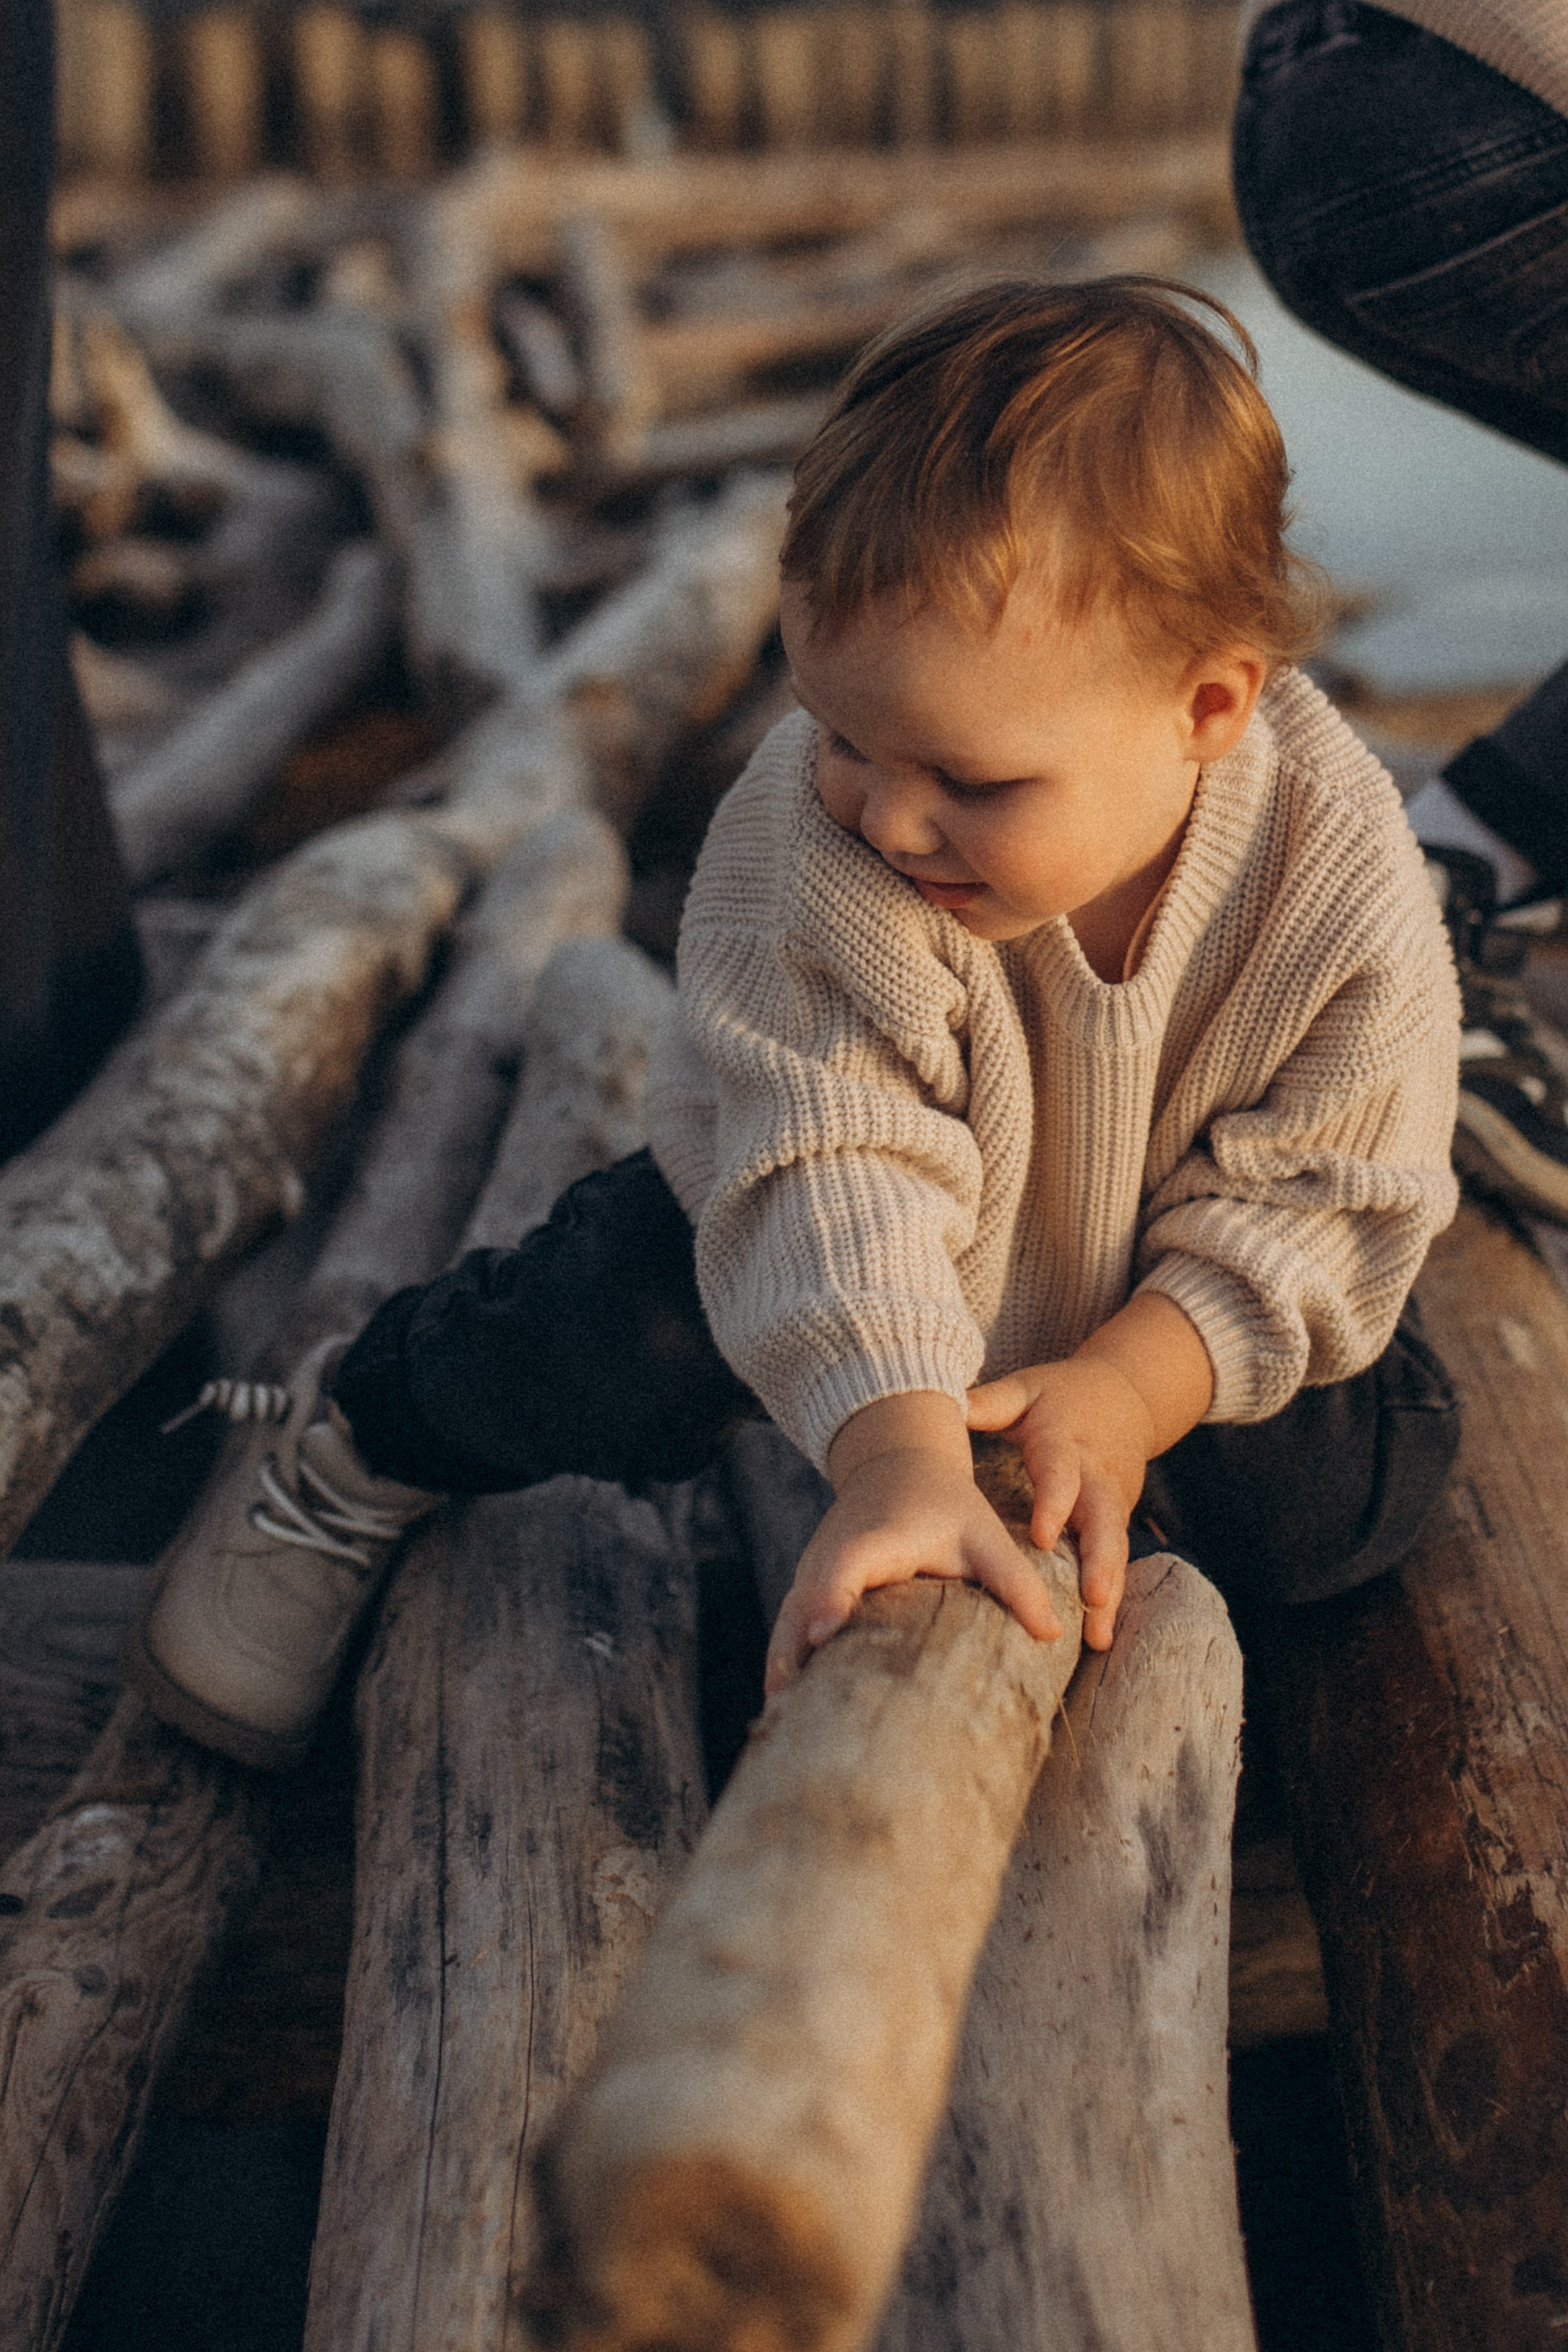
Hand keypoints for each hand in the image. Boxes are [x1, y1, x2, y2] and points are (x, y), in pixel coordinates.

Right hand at [764, 1394, 1061, 1698]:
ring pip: (786, 1627)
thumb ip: (1016, 1581)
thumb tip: (1054, 1632)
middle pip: (801, 1610)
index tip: (823, 1635)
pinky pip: (787, 1630)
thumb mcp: (983, 1534)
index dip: (831, 1598)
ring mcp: (811, 1574)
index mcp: (873, 1542)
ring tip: (786, 1729)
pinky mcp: (806, 1589)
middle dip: (795, 1659)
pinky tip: (787, 1712)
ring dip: (783, 1670)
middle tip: (795, 1720)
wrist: (895, 1460)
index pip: (845, 1568)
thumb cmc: (943, 1501)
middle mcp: (830, 1558)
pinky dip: (784, 1664)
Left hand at [964, 1359, 1151, 1650]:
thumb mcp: (1028, 1389)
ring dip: (1109, 1593)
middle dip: (1100, 1562)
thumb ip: (993, 1401)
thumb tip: (953, 1404)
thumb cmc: (1063, 1396)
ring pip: (1115, 1549)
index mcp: (1067, 1443)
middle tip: (1092, 1598)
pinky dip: (1111, 1599)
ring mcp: (1114, 1502)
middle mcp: (1097, 1477)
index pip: (1061, 1474)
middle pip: (1103, 1520)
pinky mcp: (1119, 1521)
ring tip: (1098, 1638)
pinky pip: (1116, 1562)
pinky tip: (1099, 1639)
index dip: (1054, 1503)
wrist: (1128, 1396)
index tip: (1042, 1537)